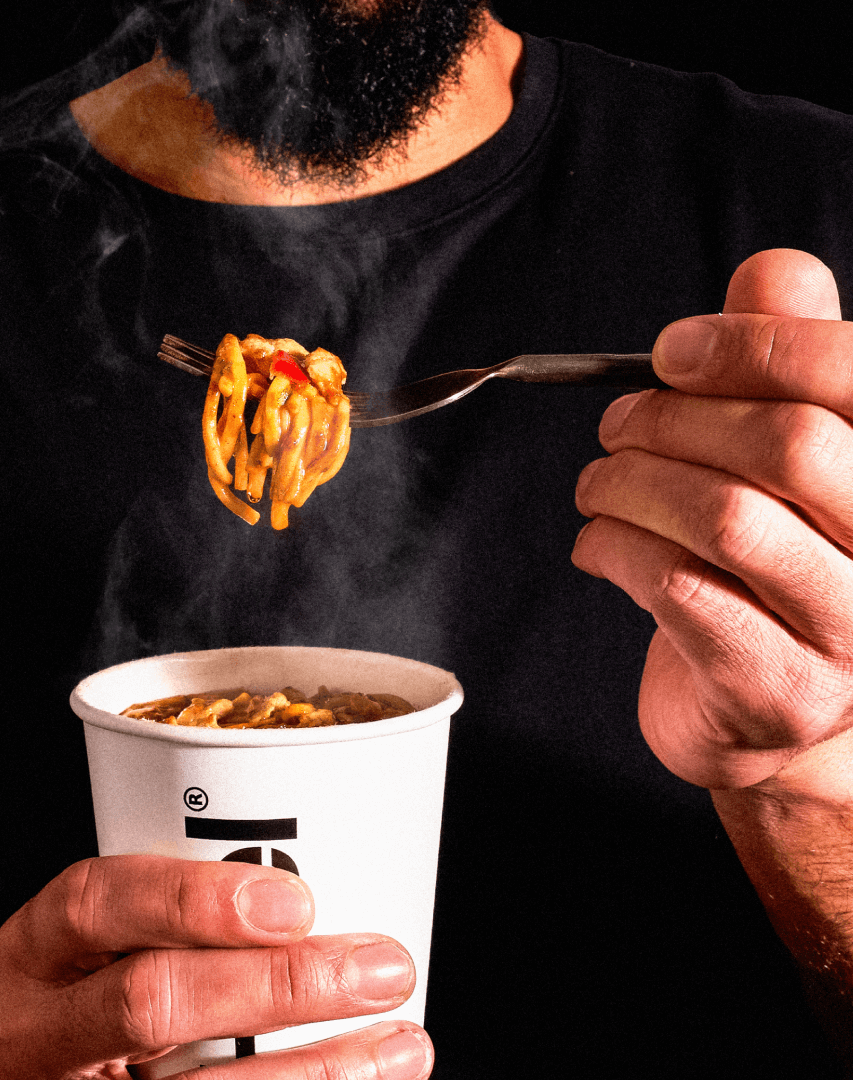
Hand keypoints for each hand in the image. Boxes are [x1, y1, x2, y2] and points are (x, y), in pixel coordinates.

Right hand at [0, 854, 431, 1079]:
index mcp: (38, 947)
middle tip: (382, 968)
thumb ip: (191, 911)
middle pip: (150, 1003)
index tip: (297, 903)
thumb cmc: (115, 978)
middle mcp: (36, 1029)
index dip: (193, 899)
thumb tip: (345, 864)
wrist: (71, 1076)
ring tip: (403, 1043)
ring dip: (317, 1070)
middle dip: (280, 987)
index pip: (97, 901)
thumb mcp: (121, 936)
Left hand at [572, 248, 852, 790]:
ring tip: (597, 485)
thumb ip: (792, 356)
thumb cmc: (775, 561)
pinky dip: (613, 548)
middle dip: (672, 419)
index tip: (670, 353)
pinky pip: (677, 587)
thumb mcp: (792, 452)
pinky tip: (596, 544)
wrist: (770, 704)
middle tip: (615, 427)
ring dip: (629, 484)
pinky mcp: (780, 689)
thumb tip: (771, 272)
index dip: (751, 345)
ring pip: (724, 517)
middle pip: (788, 443)